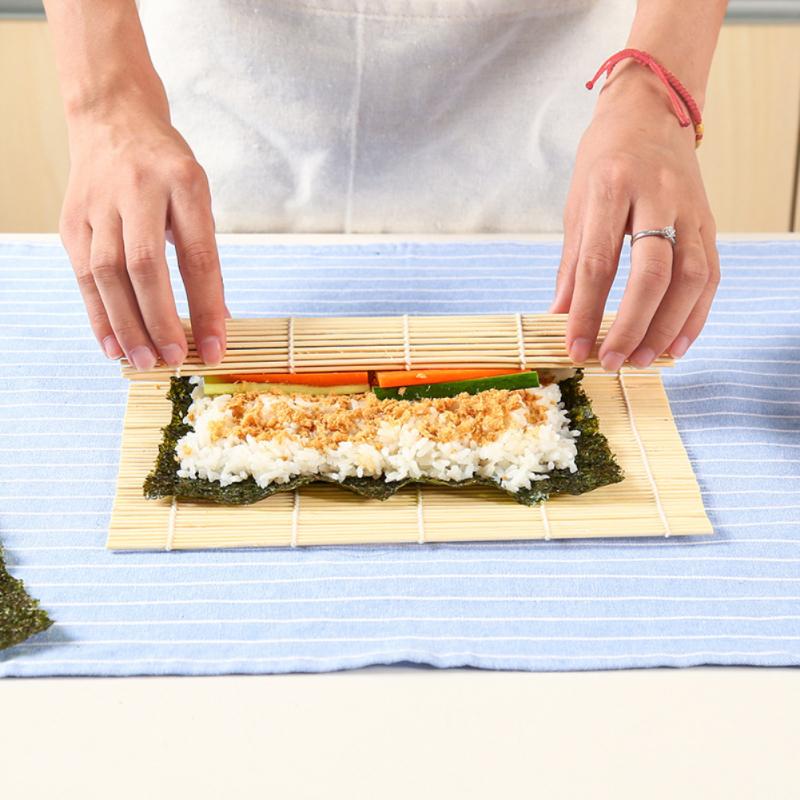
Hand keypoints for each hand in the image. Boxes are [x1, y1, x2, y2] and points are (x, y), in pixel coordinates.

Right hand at [59, 96, 226, 368]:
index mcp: (184, 183)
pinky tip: (112, 344)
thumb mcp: (197, 197)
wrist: (113, 116)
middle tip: (175, 359)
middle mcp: (138, 190)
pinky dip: (98, 313)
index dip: (206, 308)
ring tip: (144, 360)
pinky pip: (83, 274)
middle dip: (160, 320)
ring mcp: (99, 203)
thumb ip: (203, 254)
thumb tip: (213, 320)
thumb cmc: (166, 166)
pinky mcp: (72, 219)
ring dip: (127, 324)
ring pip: (108, 273)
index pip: (198, 257)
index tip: (215, 348)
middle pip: (146, 266)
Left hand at [551, 67, 719, 369]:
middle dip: (631, 325)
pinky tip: (677, 344)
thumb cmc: (604, 158)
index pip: (598, 263)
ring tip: (644, 359)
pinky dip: (696, 314)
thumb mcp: (576, 204)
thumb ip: (571, 265)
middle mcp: (656, 197)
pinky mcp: (708, 221)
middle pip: (651, 273)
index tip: (575, 348)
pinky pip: (710, 274)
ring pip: (689, 277)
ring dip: (668, 326)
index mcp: (610, 189)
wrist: (652, 110)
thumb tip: (559, 317)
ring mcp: (689, 208)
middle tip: (613, 361)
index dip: (587, 313)